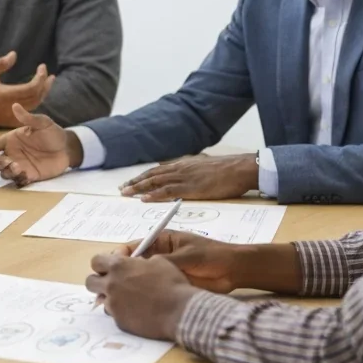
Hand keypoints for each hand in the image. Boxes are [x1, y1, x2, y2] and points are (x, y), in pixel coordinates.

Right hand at [0, 51, 55, 128]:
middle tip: (49, 75)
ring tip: (46, 83)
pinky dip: (36, 104)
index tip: (42, 66)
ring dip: (43, 93)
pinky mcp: (11, 121)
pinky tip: (38, 96)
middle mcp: (12, 106)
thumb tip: (14, 54)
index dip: (40, 77)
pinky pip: (29, 114)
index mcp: (6, 94)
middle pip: (37, 97)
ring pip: (35, 105)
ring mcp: (12, 115)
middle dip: (45, 85)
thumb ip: (0, 64)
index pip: (32, 87)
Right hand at [0, 104, 77, 184]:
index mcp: (12, 140)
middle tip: (7, 162)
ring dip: (8, 172)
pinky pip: (19, 181)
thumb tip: (15, 105)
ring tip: (18, 167)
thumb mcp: (42, 123)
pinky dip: (19, 180)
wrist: (67, 148)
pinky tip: (25, 176)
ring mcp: (21, 166)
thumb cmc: (53, 133)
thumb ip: (28, 118)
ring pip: (6, 173)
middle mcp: (13, 154)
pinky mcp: (30, 176)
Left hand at [86, 253, 195, 340]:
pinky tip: (136, 312)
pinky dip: (122, 312)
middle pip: (90, 282)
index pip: (96, 261)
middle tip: (114, 283)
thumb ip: (141, 261)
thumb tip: (136, 264)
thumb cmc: (171, 283)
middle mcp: (111, 285)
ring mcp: (114, 305)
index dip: (104, 263)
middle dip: (99, 281)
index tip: (113, 265)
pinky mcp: (120, 322)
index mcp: (119, 266)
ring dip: (111, 298)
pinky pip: (115, 314)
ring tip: (128, 299)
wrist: (179, 311)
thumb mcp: (159, 261)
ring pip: (102, 300)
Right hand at [113, 231, 303, 294]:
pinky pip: (151, 291)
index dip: (120, 256)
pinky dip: (142, 297)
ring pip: (139, 279)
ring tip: (118, 296)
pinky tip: (134, 304)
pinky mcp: (169, 286)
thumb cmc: (211, 255)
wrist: (234, 270)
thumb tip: (140, 270)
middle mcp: (158, 255)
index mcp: (160, 241)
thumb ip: (164, 263)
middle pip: (132, 264)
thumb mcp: (185, 257)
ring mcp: (163, 271)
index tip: (113, 266)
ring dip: (129, 287)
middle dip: (120, 273)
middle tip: (110, 284)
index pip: (133, 246)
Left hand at [120, 154, 258, 200]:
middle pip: (153, 175)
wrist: (240, 168)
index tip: (132, 181)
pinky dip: (154, 195)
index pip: (158, 170)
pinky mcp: (191, 188)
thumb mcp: (206, 166)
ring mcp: (185, 177)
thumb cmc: (228, 169)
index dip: (144, 176)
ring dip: (139, 188)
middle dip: (136, 182)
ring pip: (156, 182)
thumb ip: (193, 170)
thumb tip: (186, 173)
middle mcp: (181, 168)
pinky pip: (168, 191)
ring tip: (126, 193)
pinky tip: (144, 198)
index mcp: (184, 164)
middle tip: (121, 189)